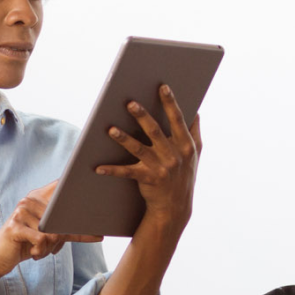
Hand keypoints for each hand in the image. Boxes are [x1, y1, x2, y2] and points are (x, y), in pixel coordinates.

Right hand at [0, 180, 102, 278]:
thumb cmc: (26, 244)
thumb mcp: (50, 237)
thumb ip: (70, 232)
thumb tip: (99, 235)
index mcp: (37, 198)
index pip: (58, 186)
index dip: (72, 181)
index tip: (88, 176)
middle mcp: (28, 201)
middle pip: (61, 216)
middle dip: (60, 237)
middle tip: (53, 248)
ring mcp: (20, 212)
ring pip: (52, 232)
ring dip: (49, 247)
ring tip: (38, 251)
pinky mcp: (14, 226)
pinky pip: (42, 240)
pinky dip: (41, 251)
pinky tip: (33, 252)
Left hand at [96, 85, 201, 231]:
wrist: (176, 207)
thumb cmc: (184, 176)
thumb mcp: (195, 156)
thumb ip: (194, 133)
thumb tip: (196, 112)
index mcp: (186, 146)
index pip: (177, 120)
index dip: (171, 103)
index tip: (162, 87)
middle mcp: (174, 155)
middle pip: (155, 131)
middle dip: (142, 116)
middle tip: (130, 103)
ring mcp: (160, 168)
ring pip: (138, 148)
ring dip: (123, 138)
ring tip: (110, 129)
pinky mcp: (147, 179)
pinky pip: (126, 172)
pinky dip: (111, 170)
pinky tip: (98, 167)